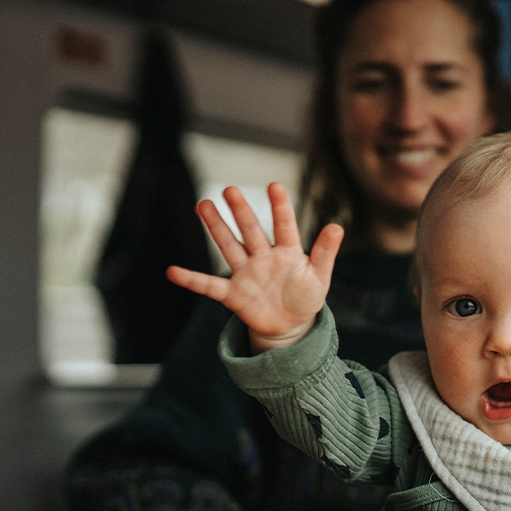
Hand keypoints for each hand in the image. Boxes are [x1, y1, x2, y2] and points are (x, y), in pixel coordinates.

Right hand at [166, 182, 343, 351]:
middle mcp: (263, 257)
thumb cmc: (306, 296)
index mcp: (287, 252)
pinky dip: (192, 280)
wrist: (290, 324)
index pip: (284, 226)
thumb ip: (325, 253)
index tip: (274, 185)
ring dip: (216, 228)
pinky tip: (173, 272)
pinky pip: (209, 286)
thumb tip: (338, 226)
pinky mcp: (233, 294)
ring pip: (229, 247)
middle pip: (250, 230)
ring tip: (203, 205)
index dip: (280, 207)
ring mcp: (246, 273)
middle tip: (229, 189)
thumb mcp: (319, 276)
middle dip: (240, 211)